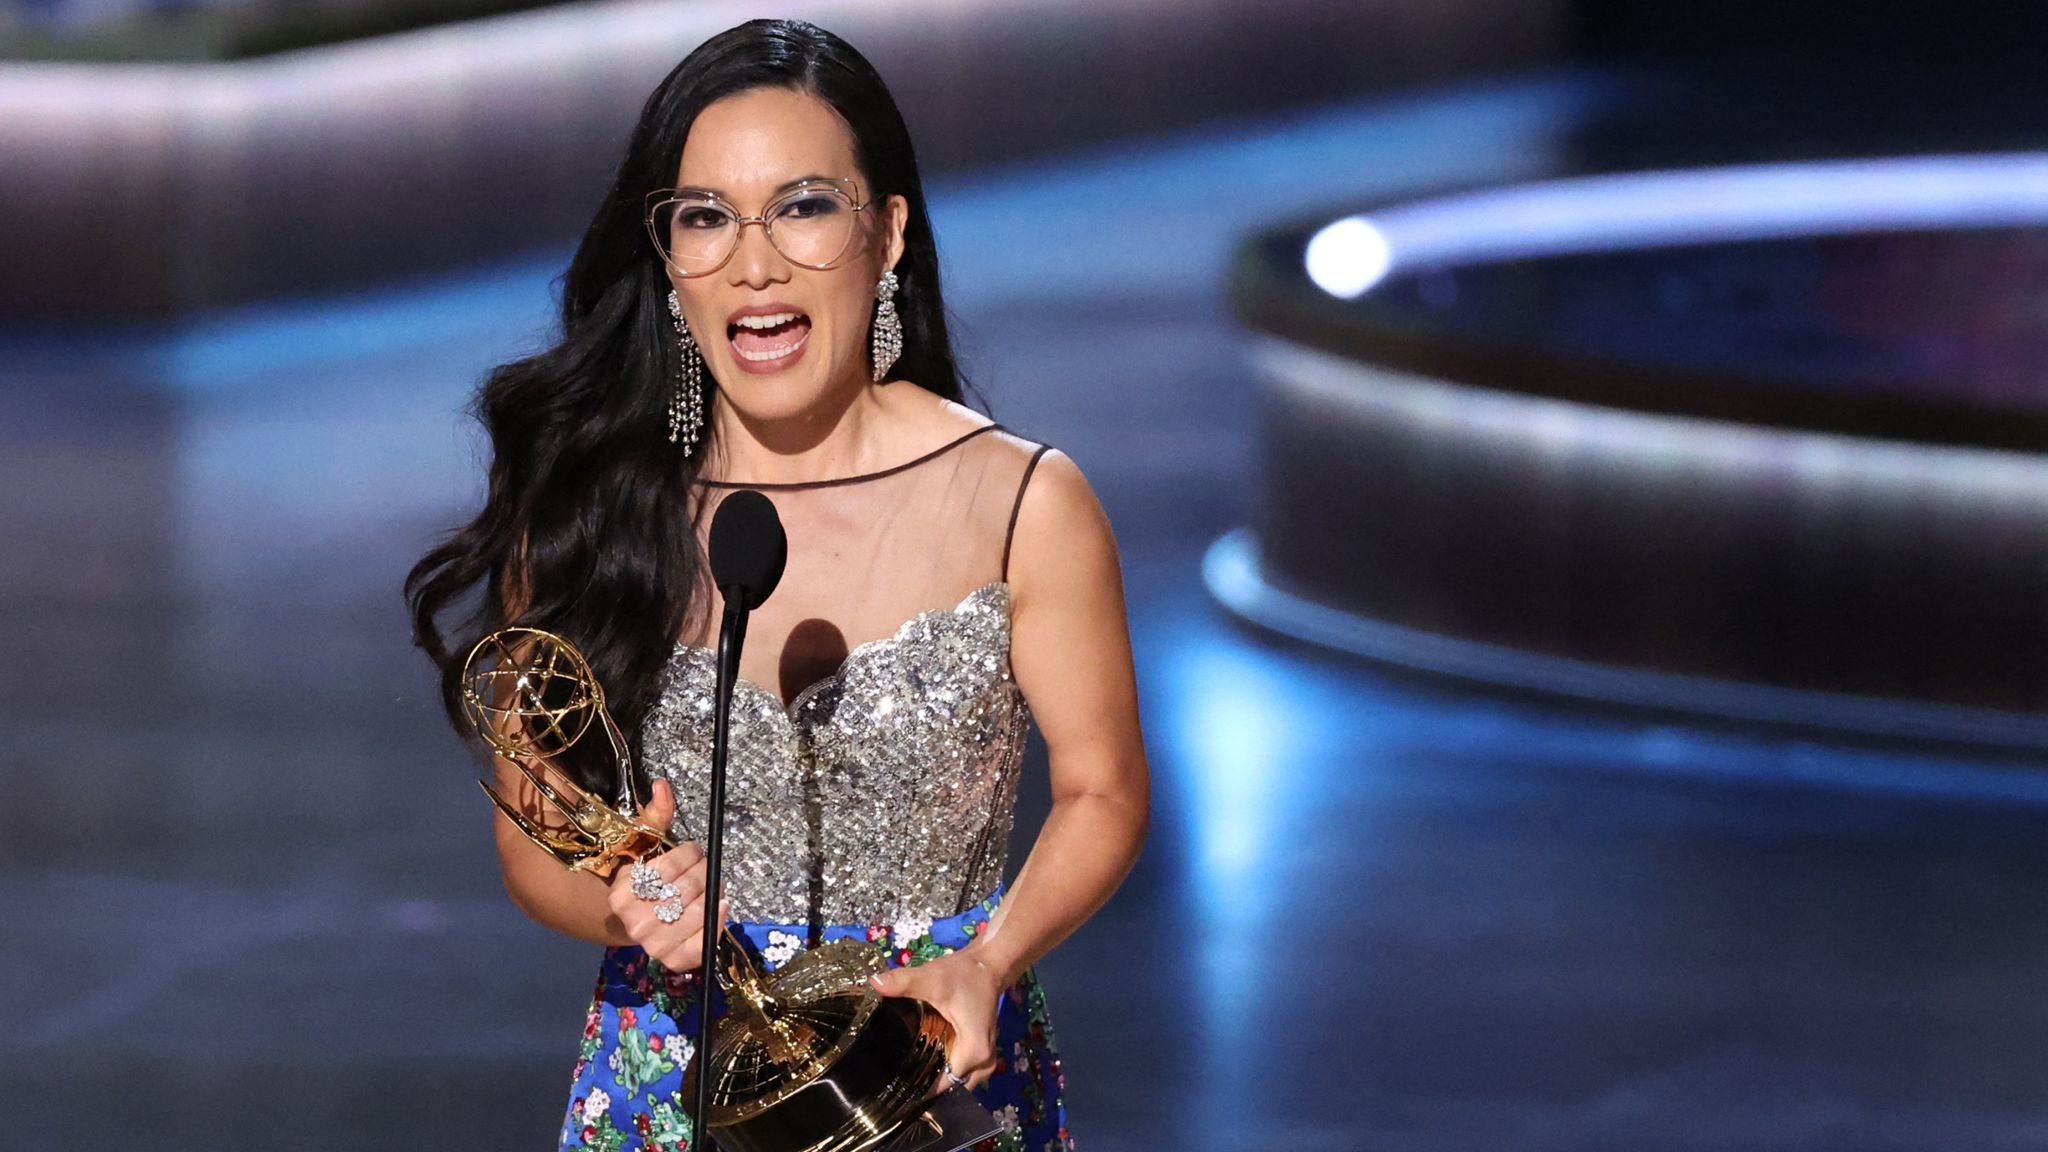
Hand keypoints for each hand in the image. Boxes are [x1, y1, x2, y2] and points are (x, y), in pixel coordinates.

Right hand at [605, 778, 727, 970]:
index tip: (694, 849)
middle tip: (705, 865)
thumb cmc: (645, 880)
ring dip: (713, 892)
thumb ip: (655, 817)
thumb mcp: (645, 847)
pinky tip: (721, 905)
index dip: (688, 854)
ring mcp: (654, 944)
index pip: (667, 868)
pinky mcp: (674, 960)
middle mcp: (635, 922)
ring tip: (713, 883)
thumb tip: (662, 785)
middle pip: (686, 889)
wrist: (636, 921)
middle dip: (703, 871)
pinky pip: (703, 943)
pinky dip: (717, 923)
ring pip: (698, 911)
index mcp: (622, 894)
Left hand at [867, 946, 1003, 1093]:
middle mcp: (984, 1062)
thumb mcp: (932, 978)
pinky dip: (946, 1071)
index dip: (919, 1086)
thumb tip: (874, 982)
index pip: (943, 1084)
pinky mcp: (983, 1054)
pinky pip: (962, 1074)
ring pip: (957, 1083)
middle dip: (927, 1086)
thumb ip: (903, 982)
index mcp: (974, 1051)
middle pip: (950, 1088)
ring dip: (937, 1078)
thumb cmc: (963, 975)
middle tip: (899, 1078)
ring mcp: (986, 1060)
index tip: (895, 1084)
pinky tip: (926, 1061)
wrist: (988, 965)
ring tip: (909, 1071)